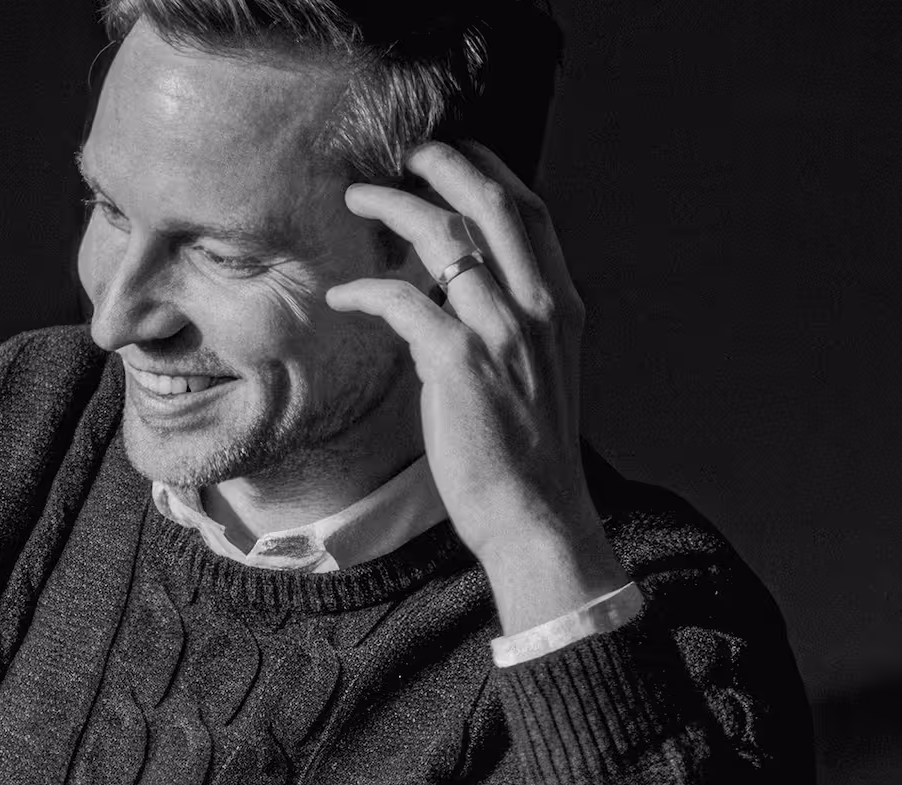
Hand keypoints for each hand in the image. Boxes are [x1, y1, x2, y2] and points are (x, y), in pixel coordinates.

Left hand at [325, 140, 627, 633]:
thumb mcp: (530, 373)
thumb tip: (450, 293)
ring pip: (446, 237)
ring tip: (357, 199)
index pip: (529, 212)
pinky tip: (342, 294)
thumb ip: (502, 325)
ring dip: (394, 207)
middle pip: (494, 203)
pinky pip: (403, 302)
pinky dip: (367, 289)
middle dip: (445, 163)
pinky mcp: (459, 364)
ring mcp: (501, 333)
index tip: (449, 153)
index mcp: (559, 306)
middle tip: (402, 151)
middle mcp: (538, 308)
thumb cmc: (523, 453)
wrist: (536, 516)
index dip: (488, 170)